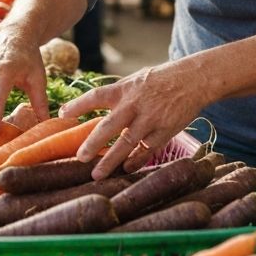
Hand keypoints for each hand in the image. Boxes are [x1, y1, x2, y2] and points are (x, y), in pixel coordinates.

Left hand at [59, 61, 203, 178]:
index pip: (96, 96)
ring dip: (111, 161)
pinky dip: (136, 161)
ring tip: (97, 175)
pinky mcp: (165, 131)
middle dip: (93, 143)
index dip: (79, 105)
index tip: (62, 113)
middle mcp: (135, 104)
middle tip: (79, 157)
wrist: (193, 80)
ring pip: (127, 143)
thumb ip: (119, 95)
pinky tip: (126, 169)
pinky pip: (146, 150)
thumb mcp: (136, 80)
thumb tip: (96, 108)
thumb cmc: (160, 80)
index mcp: (125, 89)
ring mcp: (150, 119)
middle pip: (110, 126)